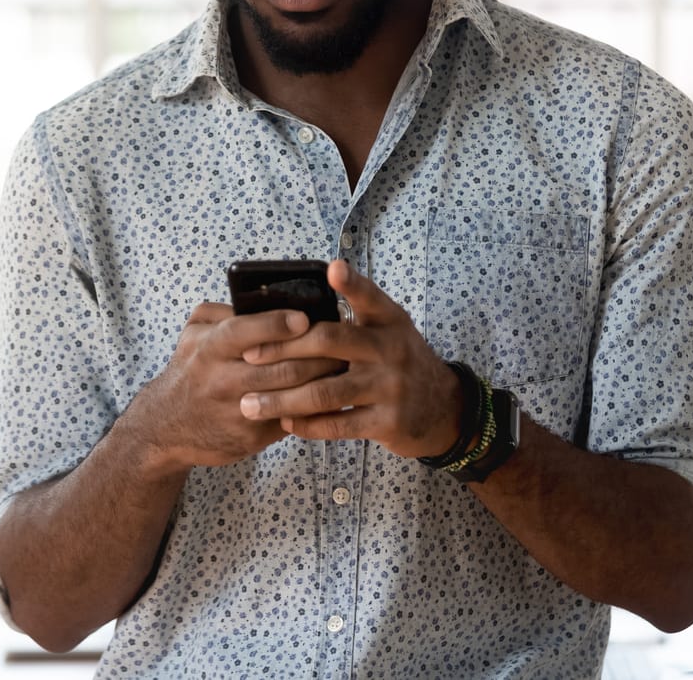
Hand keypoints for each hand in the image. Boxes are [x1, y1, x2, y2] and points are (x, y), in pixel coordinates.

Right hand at [135, 302, 345, 471]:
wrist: (167, 426)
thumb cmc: (190, 370)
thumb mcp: (194, 333)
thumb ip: (224, 312)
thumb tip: (264, 299)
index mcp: (209, 348)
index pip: (245, 332)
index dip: (277, 324)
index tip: (304, 318)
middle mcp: (222, 381)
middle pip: (281, 366)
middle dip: (318, 354)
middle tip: (342, 341)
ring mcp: (238, 412)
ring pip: (292, 395)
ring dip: (323, 379)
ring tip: (343, 363)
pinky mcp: (251, 438)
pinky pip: (291, 419)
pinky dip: (315, 406)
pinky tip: (330, 393)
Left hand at [236, 260, 463, 459]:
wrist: (443, 410)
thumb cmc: (399, 362)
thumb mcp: (389, 331)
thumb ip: (355, 316)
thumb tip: (297, 307)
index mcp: (390, 321)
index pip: (370, 297)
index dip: (352, 283)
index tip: (332, 268)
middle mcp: (392, 349)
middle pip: (330, 342)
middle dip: (283, 349)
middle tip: (248, 356)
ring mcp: (391, 387)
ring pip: (326, 391)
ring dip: (283, 398)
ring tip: (251, 403)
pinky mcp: (388, 422)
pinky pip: (338, 424)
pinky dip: (306, 425)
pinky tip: (285, 422)